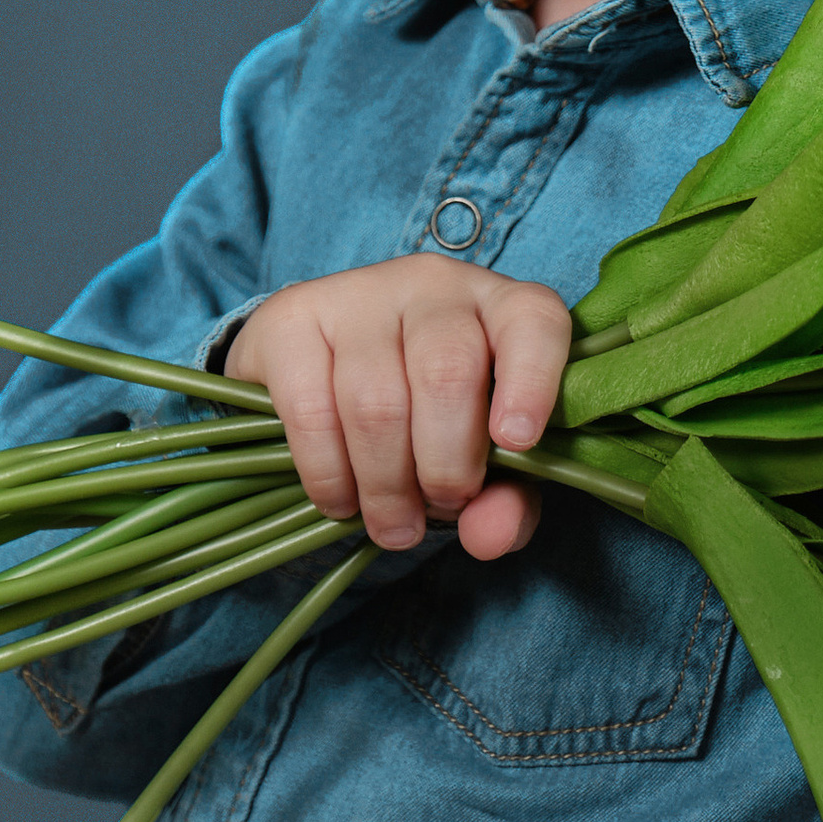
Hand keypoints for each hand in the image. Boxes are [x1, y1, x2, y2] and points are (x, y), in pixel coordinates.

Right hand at [227, 256, 567, 559]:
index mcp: (498, 308)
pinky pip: (309, 410)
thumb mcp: (479, 461)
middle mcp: (431, 286)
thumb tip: (490, 536)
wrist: (321, 377)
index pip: (532, 319)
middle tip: (441, 507)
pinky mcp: (290, 318)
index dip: (532, 380)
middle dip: (447, 464)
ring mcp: (356, 294)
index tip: (517, 443)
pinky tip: (341, 499)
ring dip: (386, 484)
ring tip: (394, 525)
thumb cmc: (425, 421)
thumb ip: (504, 501)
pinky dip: (329, 474)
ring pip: (375, 400)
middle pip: (447, 371)